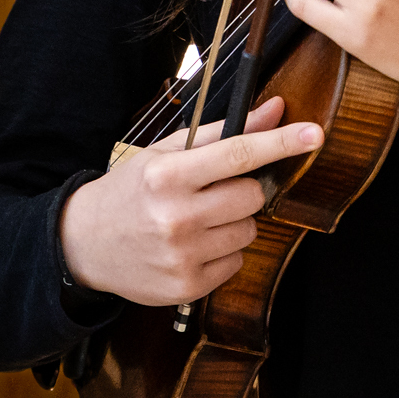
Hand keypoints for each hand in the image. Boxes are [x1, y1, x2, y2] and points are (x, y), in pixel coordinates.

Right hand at [57, 98, 322, 305]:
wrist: (85, 243)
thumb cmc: (130, 191)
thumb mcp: (163, 154)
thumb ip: (220, 133)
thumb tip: (273, 110)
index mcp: (166, 175)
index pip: (237, 155)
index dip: (280, 143)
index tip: (313, 134)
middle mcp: (175, 216)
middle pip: (252, 196)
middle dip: (242, 190)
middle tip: (213, 190)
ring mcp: (183, 255)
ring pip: (248, 230)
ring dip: (233, 222)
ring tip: (197, 220)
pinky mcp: (188, 286)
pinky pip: (236, 262)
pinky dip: (222, 252)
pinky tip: (192, 245)